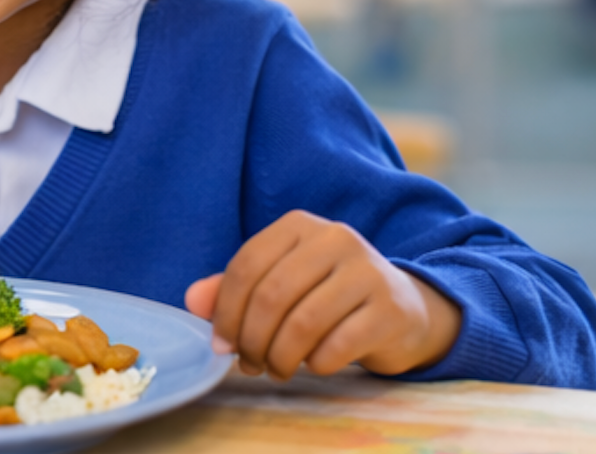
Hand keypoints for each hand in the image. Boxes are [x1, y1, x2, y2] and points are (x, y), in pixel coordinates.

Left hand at [184, 210, 460, 379]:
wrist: (403, 310)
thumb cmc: (327, 296)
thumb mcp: (281, 283)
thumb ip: (233, 289)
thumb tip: (192, 302)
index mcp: (299, 225)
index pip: (246, 266)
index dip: (225, 311)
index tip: (221, 344)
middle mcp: (335, 238)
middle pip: (271, 295)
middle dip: (251, 339)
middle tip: (248, 364)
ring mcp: (367, 270)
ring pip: (303, 323)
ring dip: (280, 358)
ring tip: (276, 369)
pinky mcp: (390, 307)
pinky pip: (337, 345)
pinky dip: (316, 364)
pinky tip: (314, 364)